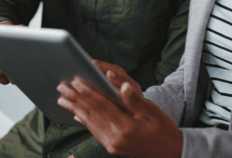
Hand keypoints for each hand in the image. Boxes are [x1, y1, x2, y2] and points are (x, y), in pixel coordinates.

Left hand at [57, 65, 182, 157]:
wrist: (170, 153)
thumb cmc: (163, 129)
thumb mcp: (153, 112)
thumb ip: (135, 100)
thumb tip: (123, 85)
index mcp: (126, 127)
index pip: (102, 105)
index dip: (88, 92)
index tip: (76, 80)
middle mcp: (115, 138)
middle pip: (91, 114)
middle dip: (76, 99)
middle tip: (62, 87)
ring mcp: (112, 144)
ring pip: (89, 123)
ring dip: (75, 109)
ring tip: (62, 99)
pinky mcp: (111, 147)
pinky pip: (94, 132)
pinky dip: (84, 121)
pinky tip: (76, 115)